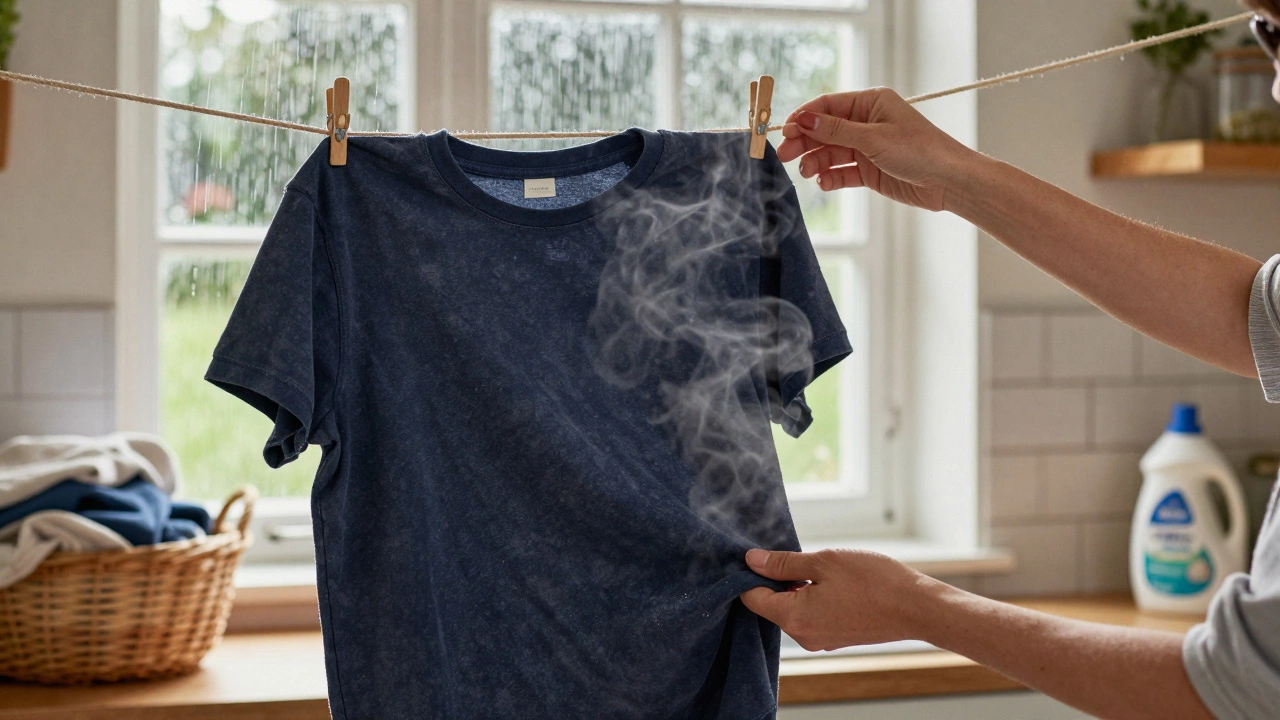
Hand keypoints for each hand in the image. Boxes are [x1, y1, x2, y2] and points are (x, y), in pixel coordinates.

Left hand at [739, 547, 943, 650]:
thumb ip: (784, 563)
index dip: (750, 575)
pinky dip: (812, 598)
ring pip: (792, 610)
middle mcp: (802, 636)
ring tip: (818, 567)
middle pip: (771, 605)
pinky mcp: (835, 638)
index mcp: (793, 618)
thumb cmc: (872, 582)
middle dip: (775, 580)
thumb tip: (751, 561)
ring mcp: (820, 640)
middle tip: (794, 555)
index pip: (751, 599)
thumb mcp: (824, 562)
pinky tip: (831, 582)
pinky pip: (811, 616)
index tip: (759, 554)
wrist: (916, 608)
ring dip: (796, 588)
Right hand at [776, 88, 976, 211]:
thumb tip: (804, 118)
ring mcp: (868, 148)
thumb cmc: (919, 150)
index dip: (805, 117)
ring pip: (831, 153)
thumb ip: (836, 130)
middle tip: (784, 156)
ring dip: (816, 162)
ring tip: (806, 174)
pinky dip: (831, 177)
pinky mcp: (870, 171)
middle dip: (805, 142)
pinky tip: (824, 183)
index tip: (786, 130)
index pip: (829, 105)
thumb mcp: (873, 138)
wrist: (948, 181)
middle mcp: (867, 123)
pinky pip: (842, 172)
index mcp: (871, 103)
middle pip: (825, 130)